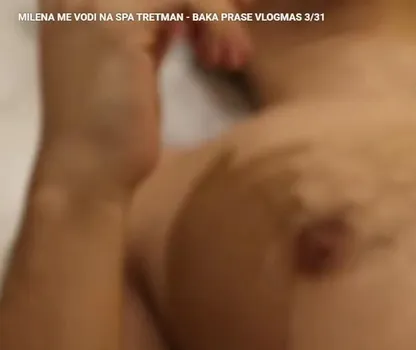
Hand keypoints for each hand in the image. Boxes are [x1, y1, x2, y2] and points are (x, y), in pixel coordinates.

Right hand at [35, 0, 251, 191]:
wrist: (86, 170)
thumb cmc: (112, 128)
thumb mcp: (133, 66)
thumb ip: (149, 33)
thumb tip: (181, 19)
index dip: (192, 3)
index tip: (216, 30)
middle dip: (210, 5)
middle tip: (232, 42)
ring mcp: (92, 1)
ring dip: (219, 15)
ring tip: (231, 57)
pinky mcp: (118, 21)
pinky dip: (218, 24)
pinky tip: (221, 62)